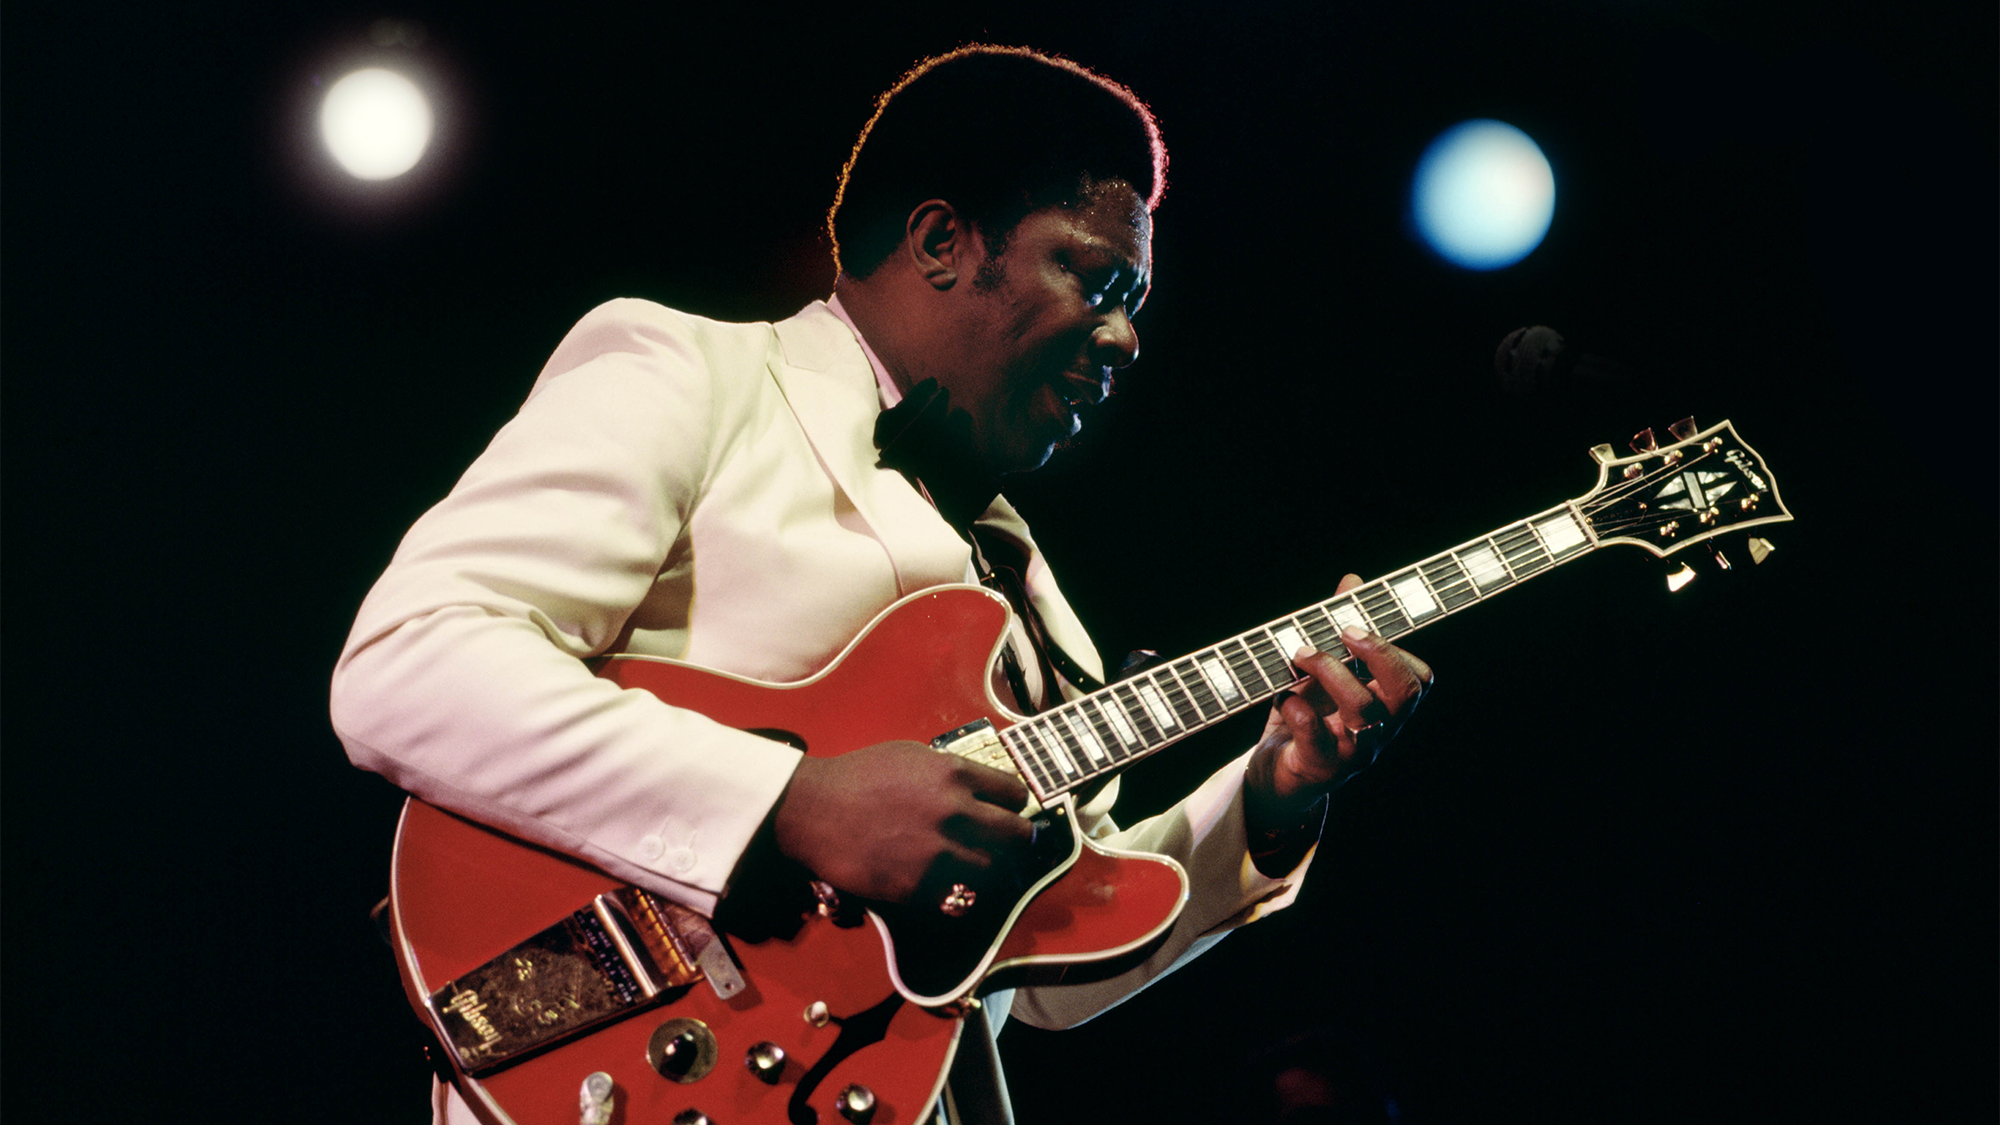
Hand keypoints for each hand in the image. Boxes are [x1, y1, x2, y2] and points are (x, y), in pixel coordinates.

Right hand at [771, 740, 1033, 904]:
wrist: (812, 811)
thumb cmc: (857, 778)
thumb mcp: (909, 755)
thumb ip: (948, 770)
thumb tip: (978, 786)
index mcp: (954, 774)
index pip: (1015, 794)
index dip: (1014, 805)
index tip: (1008, 813)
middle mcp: (955, 812)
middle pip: (1017, 835)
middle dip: (1017, 841)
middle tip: (1008, 847)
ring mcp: (938, 851)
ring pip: (994, 872)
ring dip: (990, 873)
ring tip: (978, 872)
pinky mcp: (918, 886)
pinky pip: (960, 900)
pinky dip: (960, 897)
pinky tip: (949, 889)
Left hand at [1250, 573, 1433, 818]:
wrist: (1276, 775)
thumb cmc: (1306, 718)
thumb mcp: (1322, 671)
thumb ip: (1337, 628)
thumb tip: (1353, 582)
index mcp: (1384, 707)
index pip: (1418, 680)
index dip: (1396, 650)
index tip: (1356, 625)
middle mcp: (1378, 730)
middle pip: (1404, 693)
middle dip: (1378, 654)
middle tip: (1343, 631)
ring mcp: (1352, 752)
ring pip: (1364, 712)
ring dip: (1332, 672)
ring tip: (1301, 654)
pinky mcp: (1319, 768)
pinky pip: (1318, 739)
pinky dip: (1300, 711)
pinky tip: (1284, 696)